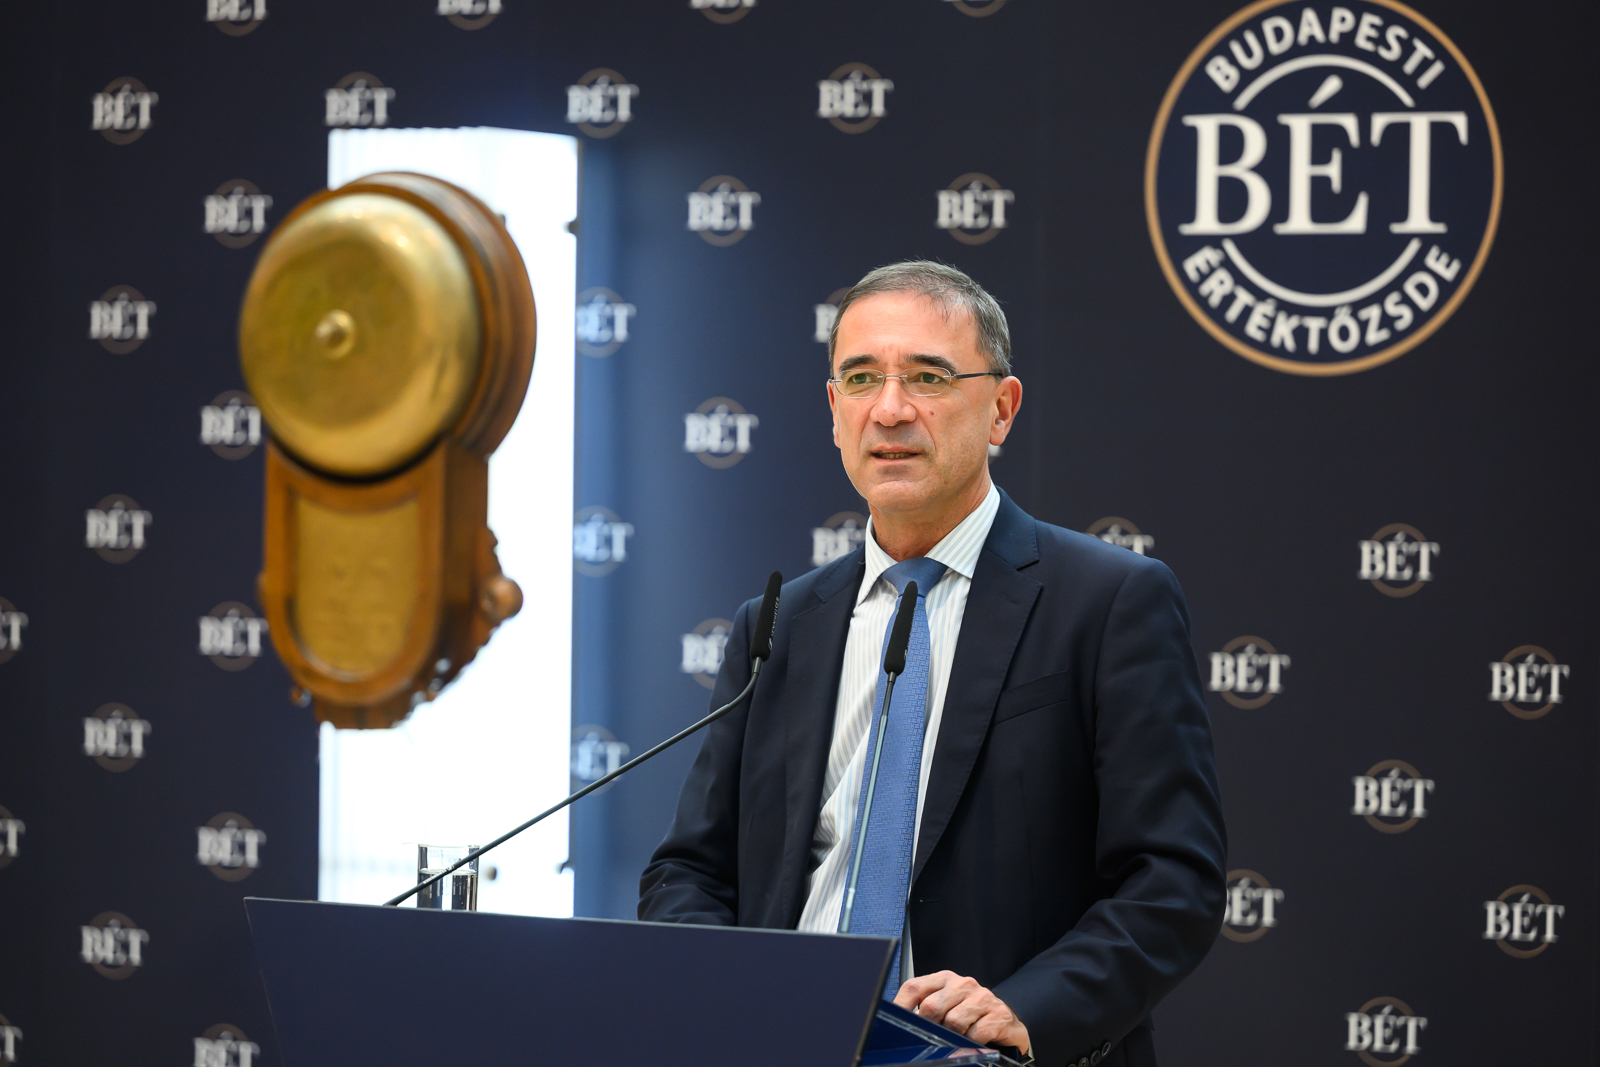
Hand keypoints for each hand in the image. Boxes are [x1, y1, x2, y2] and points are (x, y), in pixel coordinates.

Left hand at [895, 970, 1029, 1054]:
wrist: (1006, 1021)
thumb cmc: (971, 1015)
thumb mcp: (945, 1008)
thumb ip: (924, 1010)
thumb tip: (898, 1023)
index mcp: (944, 979)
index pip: (913, 987)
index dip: (900, 1007)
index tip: (893, 1024)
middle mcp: (963, 984)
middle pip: (931, 1006)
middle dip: (930, 1027)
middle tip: (935, 1036)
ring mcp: (982, 997)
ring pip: (953, 1022)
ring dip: (953, 1037)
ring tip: (958, 1038)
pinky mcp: (998, 1014)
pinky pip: (975, 1035)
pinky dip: (971, 1043)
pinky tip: (974, 1041)